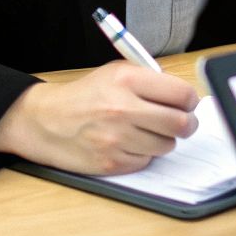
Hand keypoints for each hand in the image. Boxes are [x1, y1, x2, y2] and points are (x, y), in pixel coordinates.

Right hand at [0, 61, 199, 173]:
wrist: (45, 121)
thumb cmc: (86, 95)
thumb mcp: (116, 72)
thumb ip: (152, 80)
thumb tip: (187, 97)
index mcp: (127, 80)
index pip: (182, 94)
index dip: (190, 101)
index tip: (187, 104)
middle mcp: (122, 109)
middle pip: (182, 124)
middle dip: (187, 124)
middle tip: (182, 123)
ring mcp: (116, 139)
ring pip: (167, 146)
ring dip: (162, 140)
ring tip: (145, 131)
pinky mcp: (111, 163)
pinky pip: (146, 161)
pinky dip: (142, 154)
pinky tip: (127, 143)